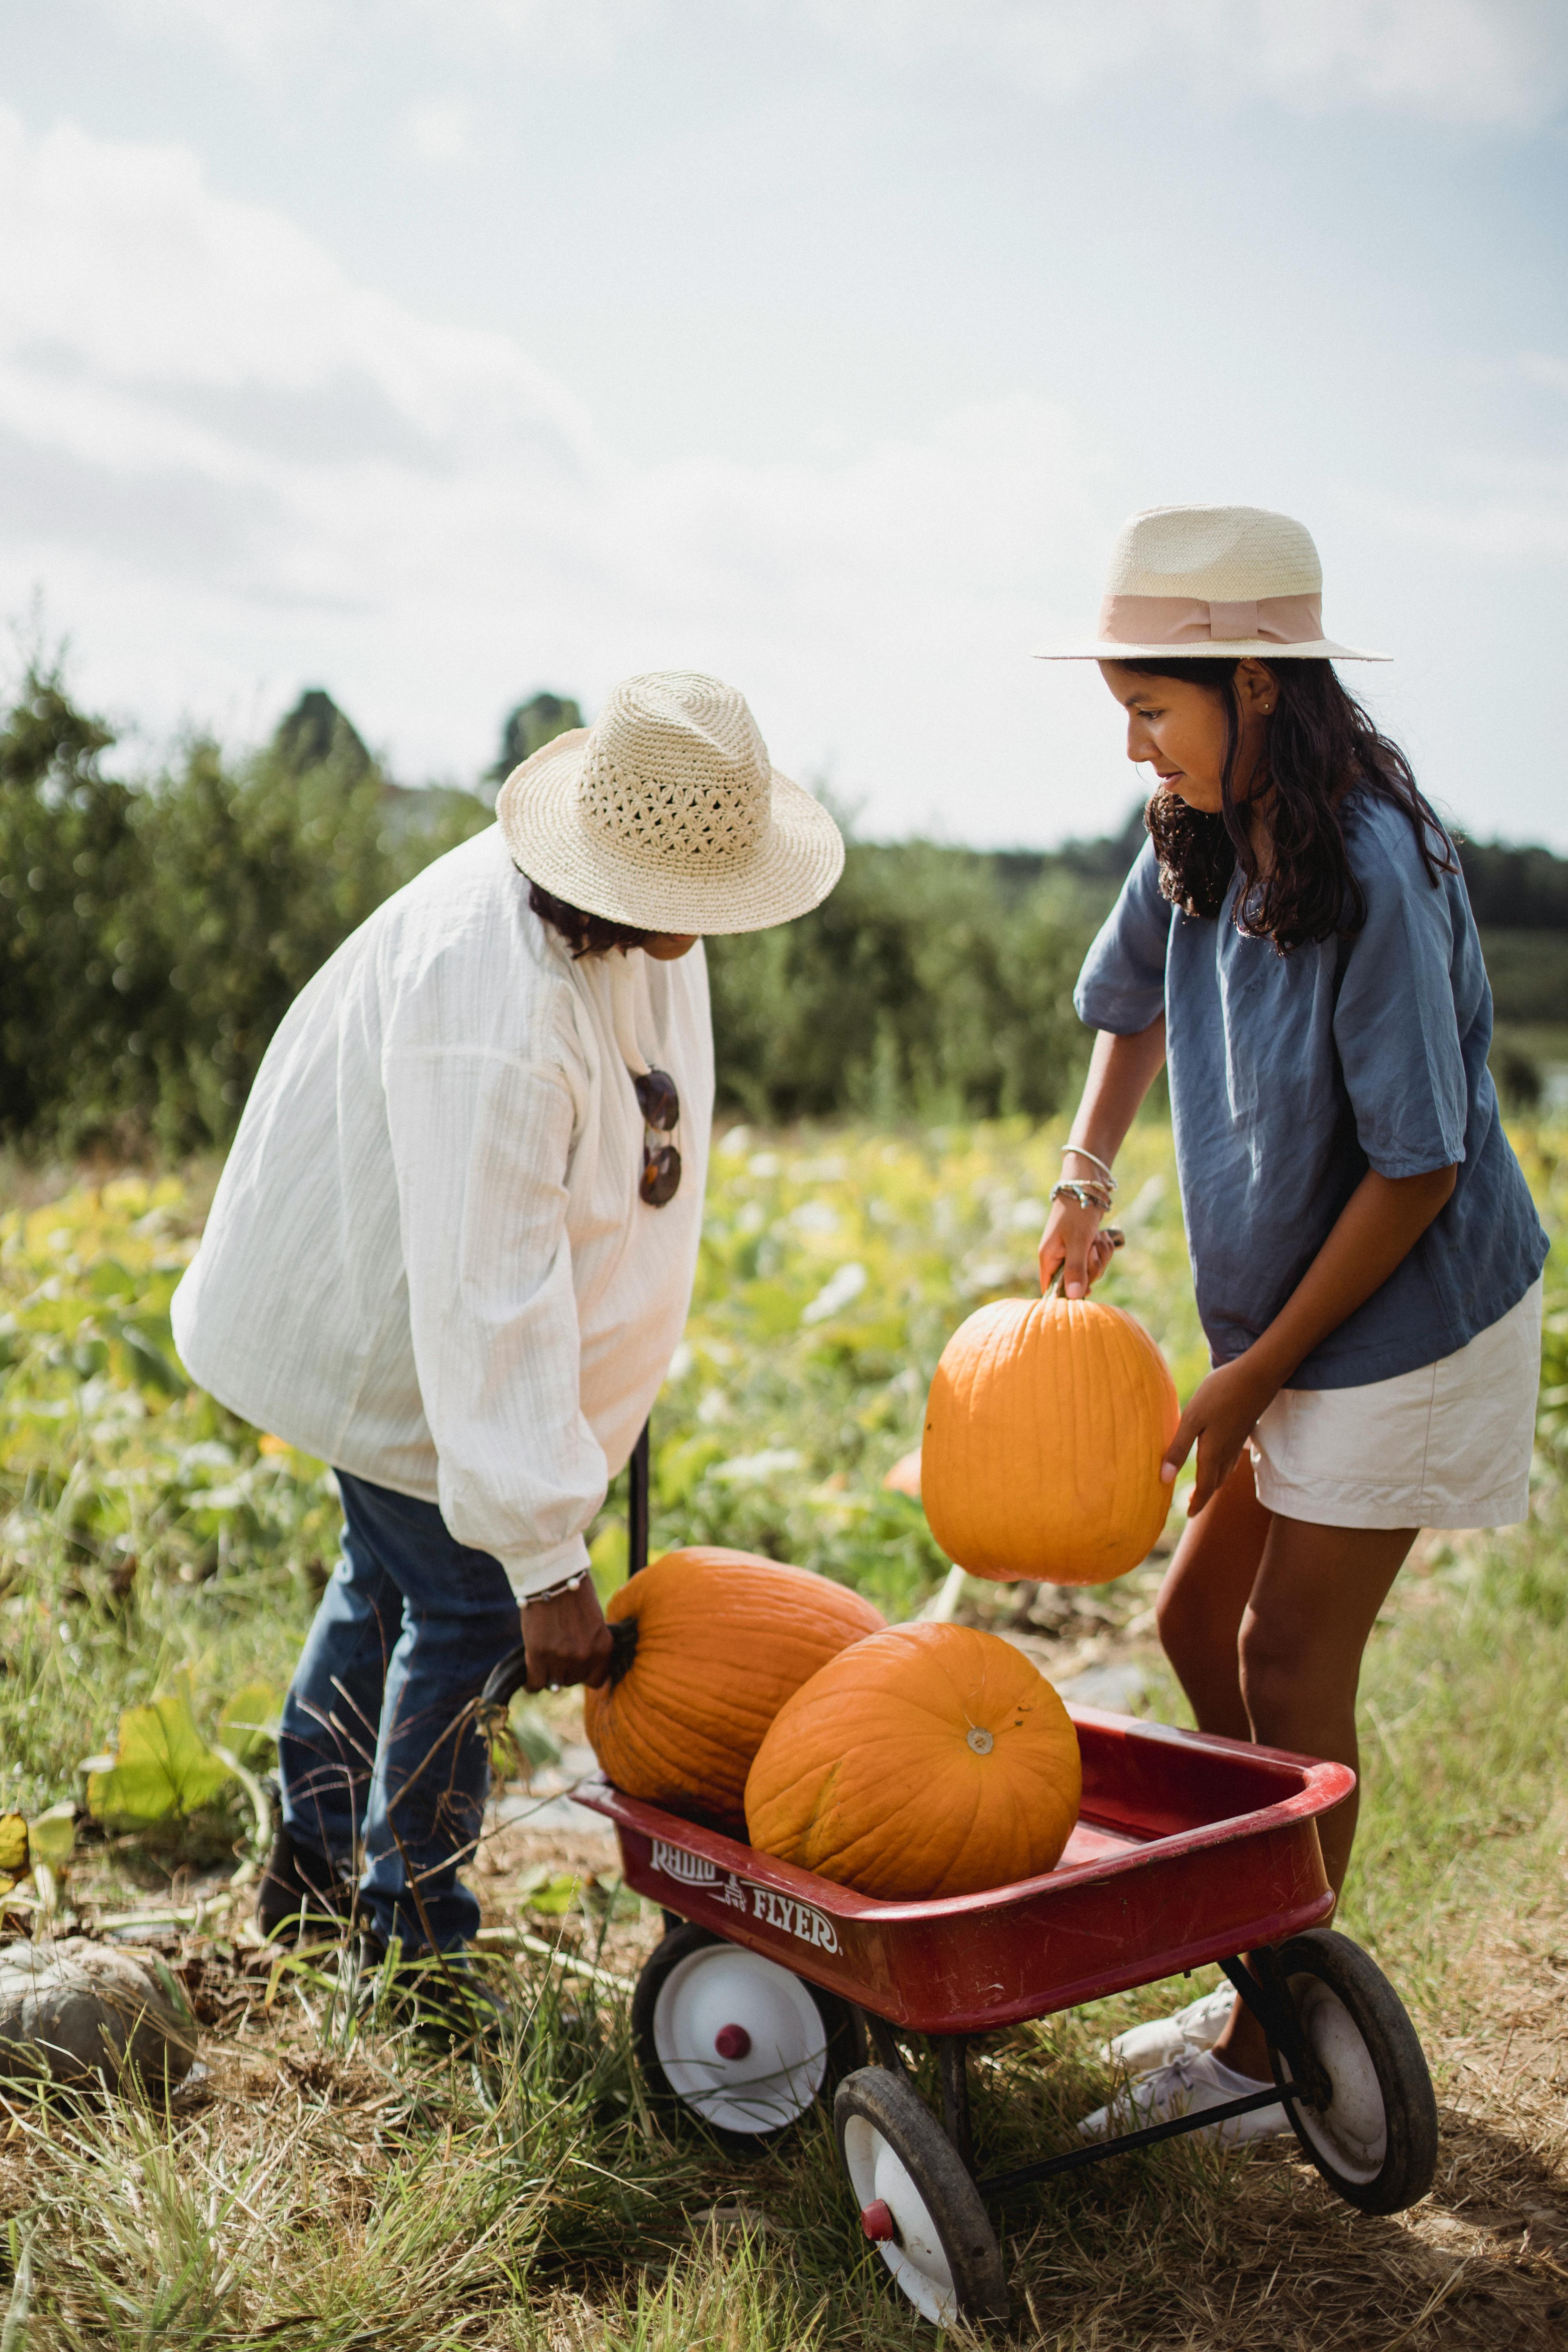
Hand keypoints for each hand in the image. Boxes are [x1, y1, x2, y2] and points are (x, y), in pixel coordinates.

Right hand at [523, 1578, 613, 1690]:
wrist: (552, 1577)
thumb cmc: (574, 1595)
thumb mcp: (593, 1622)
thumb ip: (590, 1646)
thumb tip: (577, 1670)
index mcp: (603, 1647)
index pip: (596, 1680)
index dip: (584, 1674)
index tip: (576, 1667)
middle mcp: (585, 1656)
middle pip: (573, 1680)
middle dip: (565, 1670)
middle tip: (556, 1653)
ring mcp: (562, 1657)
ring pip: (554, 1682)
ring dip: (549, 1673)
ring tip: (544, 1659)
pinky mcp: (538, 1654)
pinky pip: (535, 1683)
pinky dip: (531, 1683)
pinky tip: (530, 1676)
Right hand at [1038, 1198, 1116, 1299]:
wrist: (1088, 1187)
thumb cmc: (1078, 1212)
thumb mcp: (1077, 1242)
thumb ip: (1075, 1269)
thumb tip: (1074, 1297)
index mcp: (1048, 1258)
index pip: (1051, 1290)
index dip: (1068, 1295)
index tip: (1087, 1290)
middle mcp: (1059, 1258)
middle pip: (1078, 1282)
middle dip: (1092, 1267)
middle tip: (1091, 1249)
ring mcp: (1073, 1253)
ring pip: (1092, 1270)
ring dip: (1100, 1255)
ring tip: (1097, 1237)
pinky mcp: (1086, 1247)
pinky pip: (1099, 1259)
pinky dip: (1104, 1248)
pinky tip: (1101, 1235)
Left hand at [1160, 1353, 1280, 1516]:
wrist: (1257, 1375)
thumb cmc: (1220, 1393)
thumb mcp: (1192, 1419)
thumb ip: (1179, 1449)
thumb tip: (1164, 1479)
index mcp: (1213, 1452)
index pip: (1205, 1487)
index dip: (1197, 1503)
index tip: (1190, 1515)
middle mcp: (1228, 1451)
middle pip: (1216, 1482)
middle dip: (1205, 1496)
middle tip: (1193, 1506)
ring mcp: (1238, 1440)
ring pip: (1225, 1470)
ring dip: (1214, 1482)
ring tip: (1203, 1487)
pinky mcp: (1243, 1429)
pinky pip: (1232, 1457)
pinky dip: (1223, 1467)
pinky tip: (1220, 1459)